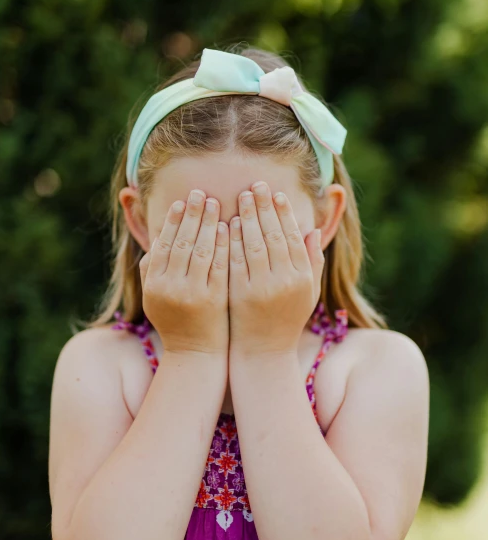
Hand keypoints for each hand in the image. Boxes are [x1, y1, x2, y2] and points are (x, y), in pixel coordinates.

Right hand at [139, 189, 228, 354]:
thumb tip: (156, 237)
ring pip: (200, 250)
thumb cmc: (176, 322)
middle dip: (191, 215)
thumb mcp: (154, 297)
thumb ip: (151, 269)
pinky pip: (219, 265)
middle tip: (200, 193)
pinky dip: (223, 244)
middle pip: (182, 242)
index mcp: (153, 284)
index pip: (163, 244)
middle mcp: (170, 287)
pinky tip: (229, 227)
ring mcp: (193, 293)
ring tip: (215, 204)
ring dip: (208, 224)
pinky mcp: (214, 299)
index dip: (172, 221)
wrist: (195, 354)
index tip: (181, 201)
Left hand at [228, 181, 323, 354]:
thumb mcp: (308, 293)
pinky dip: (230, 240)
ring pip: (253, 245)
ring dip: (246, 218)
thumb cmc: (286, 320)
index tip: (276, 194)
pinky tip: (225, 224)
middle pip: (273, 235)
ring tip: (240, 198)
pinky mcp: (239, 295)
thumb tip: (313, 230)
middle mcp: (284, 282)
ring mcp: (260, 288)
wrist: (263, 352)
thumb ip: (312, 262)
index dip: (284, 214)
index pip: (293, 237)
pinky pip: (234, 261)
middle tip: (255, 186)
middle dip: (263, 208)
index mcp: (302, 278)